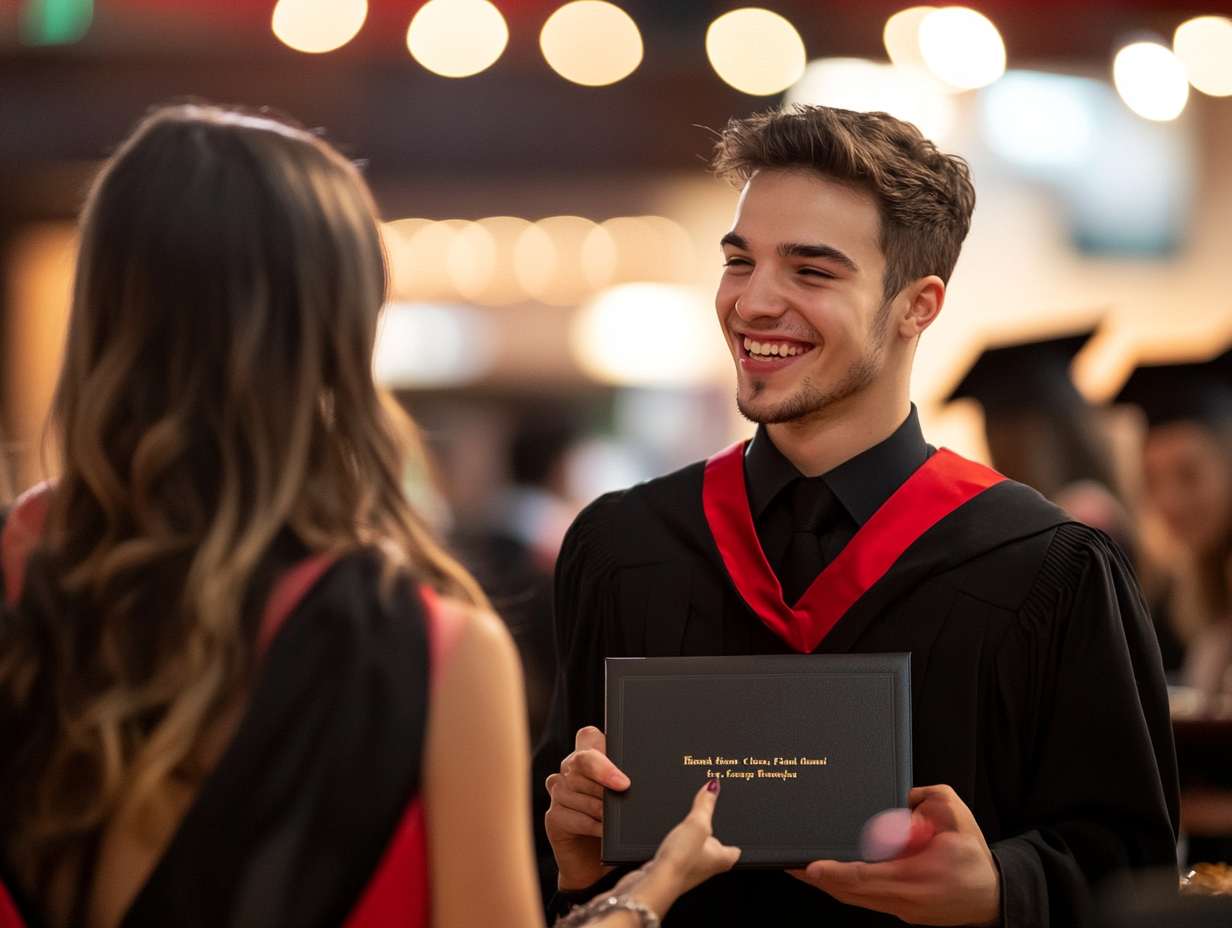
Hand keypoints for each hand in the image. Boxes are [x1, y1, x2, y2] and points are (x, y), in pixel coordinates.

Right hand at [545, 726, 629, 890]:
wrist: (597, 864)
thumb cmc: (617, 826)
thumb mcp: (625, 798)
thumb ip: (626, 779)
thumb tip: (640, 775)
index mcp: (588, 756)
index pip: (588, 737)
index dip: (602, 752)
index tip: (622, 777)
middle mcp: (569, 771)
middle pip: (581, 762)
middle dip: (604, 779)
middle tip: (623, 790)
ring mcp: (558, 793)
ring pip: (576, 790)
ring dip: (600, 808)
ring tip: (614, 819)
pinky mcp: (552, 817)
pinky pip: (571, 816)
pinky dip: (591, 826)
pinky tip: (603, 833)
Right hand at [621, 779, 741, 918]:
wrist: (654, 883)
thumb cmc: (681, 863)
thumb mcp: (697, 824)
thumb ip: (705, 804)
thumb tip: (713, 785)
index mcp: (723, 858)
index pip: (736, 847)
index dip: (735, 834)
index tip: (733, 823)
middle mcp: (709, 866)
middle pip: (715, 846)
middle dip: (711, 832)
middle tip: (708, 817)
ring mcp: (691, 868)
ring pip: (696, 848)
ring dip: (692, 837)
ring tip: (688, 824)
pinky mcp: (673, 868)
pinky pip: (680, 851)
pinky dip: (677, 843)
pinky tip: (671, 837)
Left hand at [788, 784, 1000, 926]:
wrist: (994, 897)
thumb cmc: (974, 859)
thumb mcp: (957, 817)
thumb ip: (929, 797)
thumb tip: (903, 794)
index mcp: (914, 878)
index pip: (865, 877)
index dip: (835, 873)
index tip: (811, 867)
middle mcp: (903, 900)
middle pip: (851, 894)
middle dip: (820, 881)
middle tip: (791, 865)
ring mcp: (902, 910)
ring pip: (856, 900)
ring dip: (831, 885)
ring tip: (805, 870)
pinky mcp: (903, 911)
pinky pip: (868, 901)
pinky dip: (848, 889)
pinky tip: (835, 877)